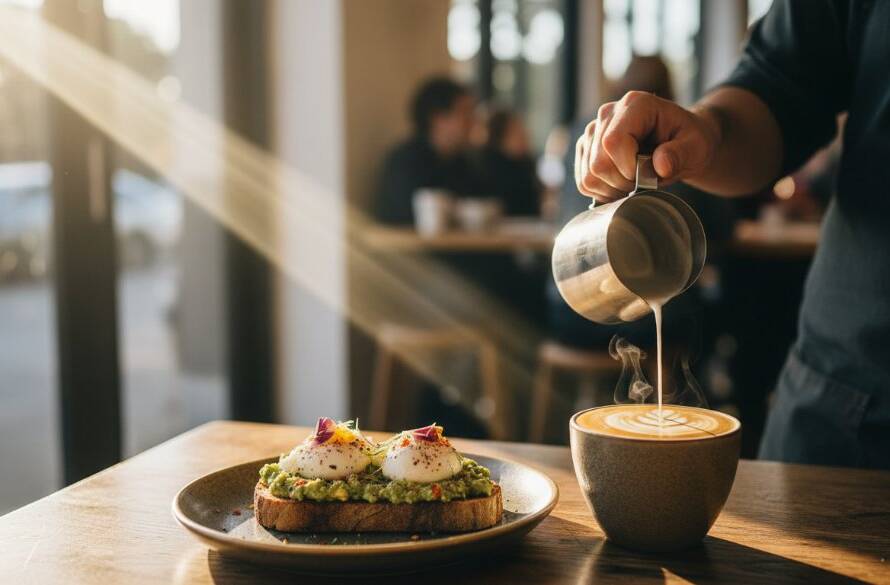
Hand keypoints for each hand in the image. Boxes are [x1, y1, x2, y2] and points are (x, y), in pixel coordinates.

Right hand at [574, 91, 719, 201]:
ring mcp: (593, 131)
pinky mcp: (586, 148)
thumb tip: (660, 166)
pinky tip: (622, 184)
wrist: (680, 142)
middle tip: (645, 182)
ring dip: (613, 189)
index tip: (648, 175)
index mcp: (635, 105)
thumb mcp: (695, 146)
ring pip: (588, 176)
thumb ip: (680, 154)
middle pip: (598, 163)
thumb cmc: (689, 140)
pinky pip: (584, 181)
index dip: (628, 168)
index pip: (613, 142)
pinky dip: (603, 191)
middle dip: (623, 182)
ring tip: (634, 183)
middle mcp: (608, 113)